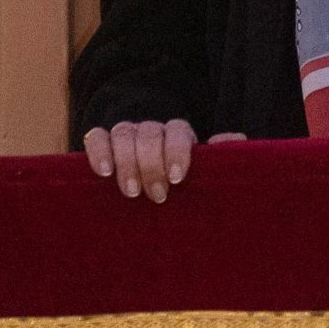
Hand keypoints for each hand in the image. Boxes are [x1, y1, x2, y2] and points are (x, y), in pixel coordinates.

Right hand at [85, 120, 243, 203]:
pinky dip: (99, 151)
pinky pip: (96, 137)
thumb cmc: (187, 186)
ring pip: (123, 132)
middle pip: (149, 133)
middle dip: (151, 164)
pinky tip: (104, 172)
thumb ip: (224, 158)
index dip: (176, 151)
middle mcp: (152, 131)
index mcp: (179, 135)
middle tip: (158, 196)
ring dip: (126, 162)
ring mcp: (126, 135)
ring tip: (132, 193)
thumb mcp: (208, 175)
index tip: (177, 178)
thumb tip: (232, 140)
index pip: (177, 131)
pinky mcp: (102, 144)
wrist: (158, 194)